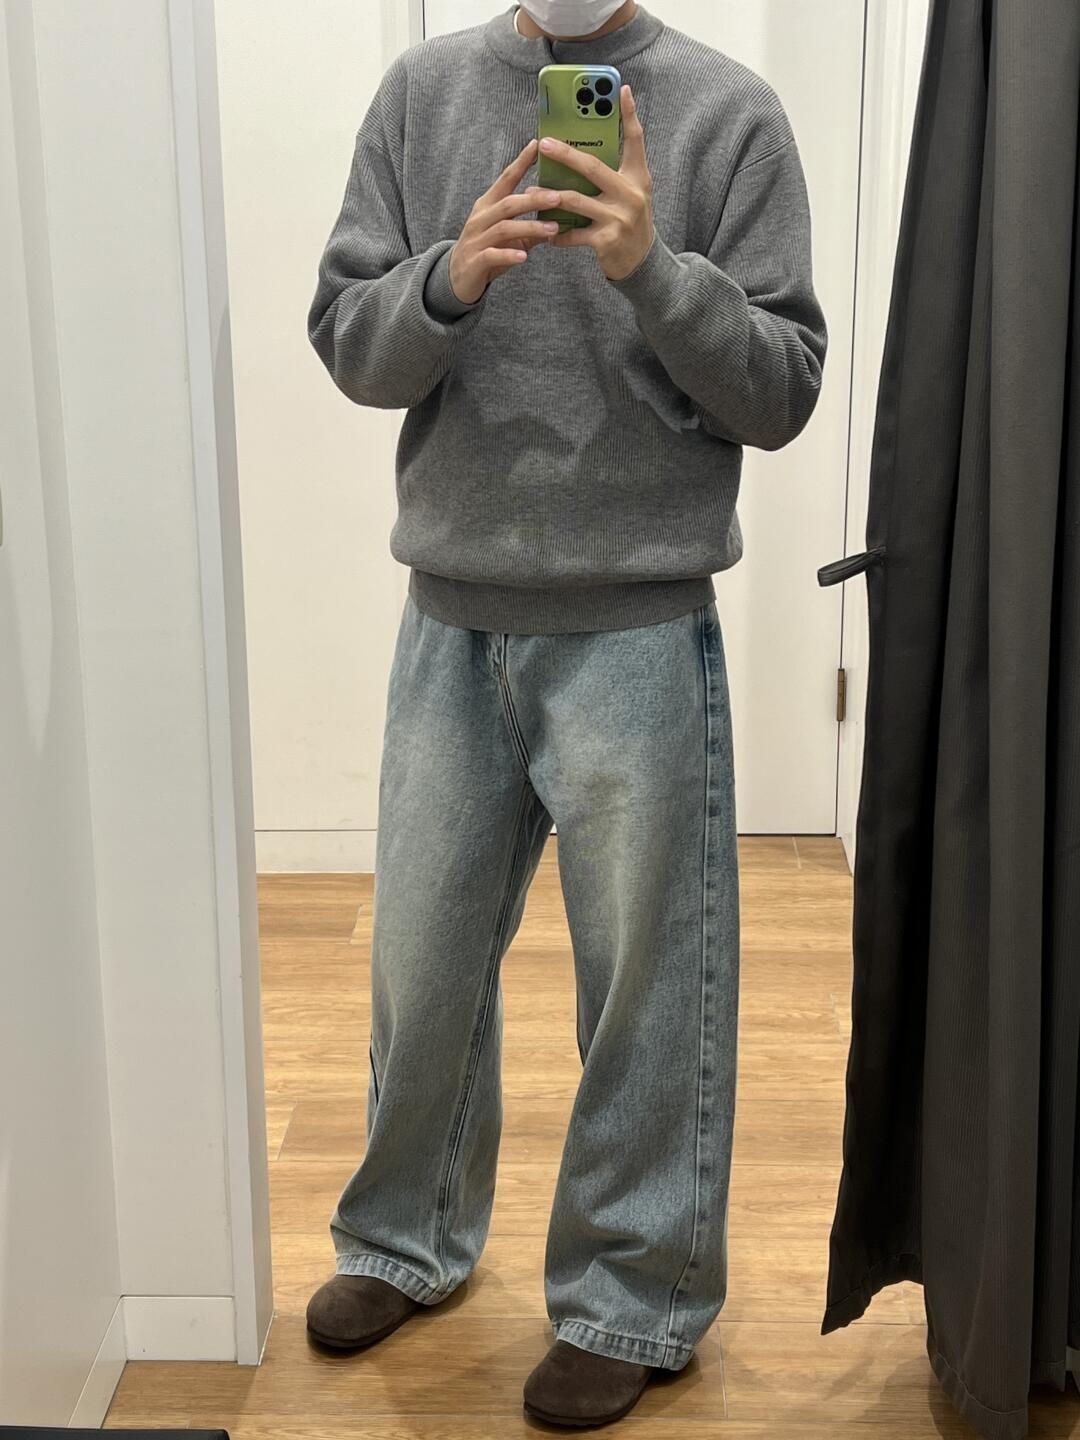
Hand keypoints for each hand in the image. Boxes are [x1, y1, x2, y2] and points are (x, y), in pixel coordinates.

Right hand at [448, 139, 561, 304]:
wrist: (457, 278)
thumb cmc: (486, 251)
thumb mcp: (509, 238)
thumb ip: (529, 230)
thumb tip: (556, 222)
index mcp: (488, 205)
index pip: (506, 179)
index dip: (520, 162)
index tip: (537, 145)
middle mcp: (481, 218)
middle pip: (509, 203)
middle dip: (534, 200)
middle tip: (558, 197)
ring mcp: (477, 239)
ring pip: (504, 228)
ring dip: (529, 228)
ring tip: (552, 230)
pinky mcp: (475, 260)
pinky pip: (493, 255)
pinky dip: (509, 254)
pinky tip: (524, 256)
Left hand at [540, 86, 654, 280]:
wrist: (643, 262)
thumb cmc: (630, 221)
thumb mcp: (631, 193)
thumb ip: (614, 173)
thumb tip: (584, 151)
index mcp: (638, 178)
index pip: (636, 140)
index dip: (630, 114)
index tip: (622, 89)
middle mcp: (631, 194)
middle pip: (593, 167)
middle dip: (565, 154)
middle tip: (544, 144)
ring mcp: (619, 218)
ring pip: (576, 201)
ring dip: (550, 197)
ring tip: (533, 192)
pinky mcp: (606, 240)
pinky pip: (574, 233)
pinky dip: (557, 234)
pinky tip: (546, 233)